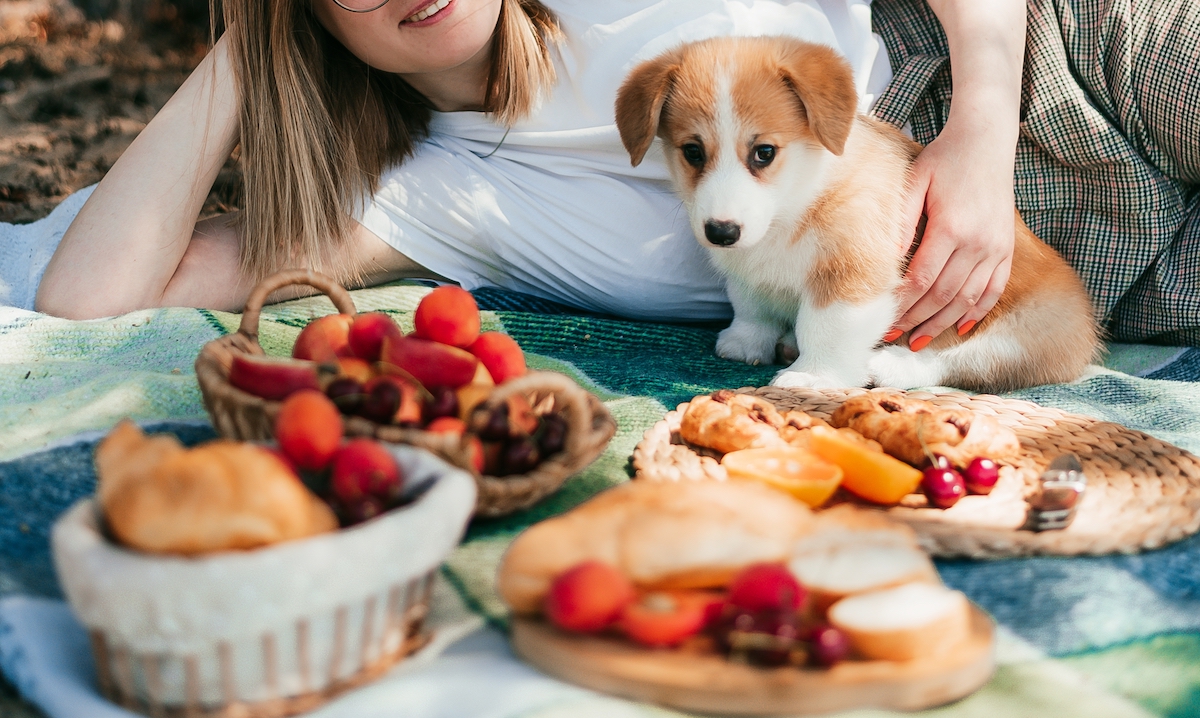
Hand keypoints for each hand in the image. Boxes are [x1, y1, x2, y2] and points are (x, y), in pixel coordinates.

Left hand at [889, 119, 1015, 349]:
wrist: (987, 140)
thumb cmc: (944, 159)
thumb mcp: (914, 182)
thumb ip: (900, 222)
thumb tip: (884, 261)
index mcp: (951, 227)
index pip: (921, 279)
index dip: (901, 305)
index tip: (883, 321)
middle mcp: (978, 242)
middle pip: (943, 295)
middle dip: (916, 320)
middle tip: (893, 338)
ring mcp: (996, 247)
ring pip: (968, 298)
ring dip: (942, 323)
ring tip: (919, 341)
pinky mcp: (1007, 247)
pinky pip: (995, 289)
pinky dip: (978, 311)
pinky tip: (960, 327)